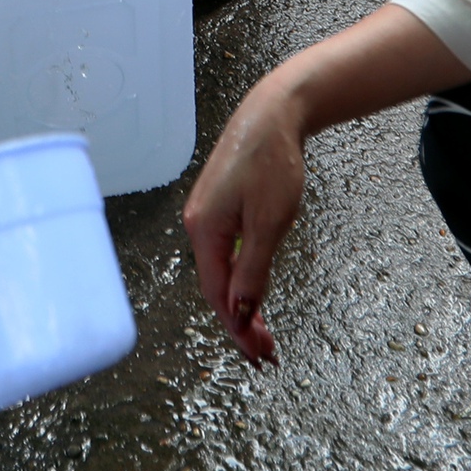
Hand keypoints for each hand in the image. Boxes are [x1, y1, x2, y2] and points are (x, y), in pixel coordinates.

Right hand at [180, 81, 308, 362]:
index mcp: (205, 231)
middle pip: (216, 287)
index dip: (238, 328)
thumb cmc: (272, 163)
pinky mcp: (219, 209)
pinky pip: (225, 255)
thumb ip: (253, 268)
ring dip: (242, 305)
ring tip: (264, 333)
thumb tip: (241, 311)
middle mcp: (198, 226)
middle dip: (241, 324)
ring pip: (221, 273)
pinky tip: (252, 293)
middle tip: (267, 353)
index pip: (218, 294)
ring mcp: (206, 217)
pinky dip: (240, 280)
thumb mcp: (270, 222)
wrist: (272, 116)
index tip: (260, 354)